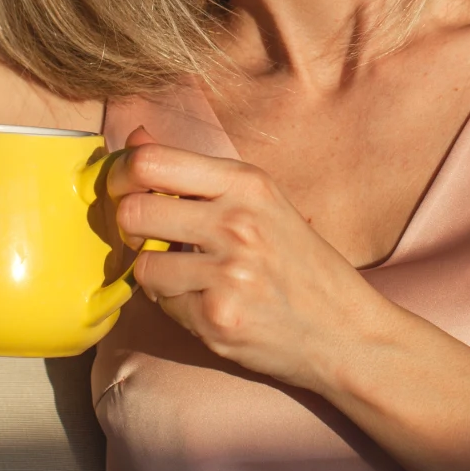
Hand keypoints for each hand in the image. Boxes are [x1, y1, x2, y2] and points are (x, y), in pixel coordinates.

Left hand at [111, 127, 388, 391]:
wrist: (347, 332)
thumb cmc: (300, 263)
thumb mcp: (260, 201)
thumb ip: (195, 172)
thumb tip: (134, 138)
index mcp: (247, 183)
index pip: (152, 161)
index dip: (122, 175)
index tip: (125, 189)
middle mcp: (237, 223)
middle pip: (134, 210)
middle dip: (129, 226)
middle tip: (146, 236)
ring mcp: (227, 273)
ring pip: (142, 264)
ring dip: (155, 272)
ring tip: (188, 275)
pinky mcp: (217, 318)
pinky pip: (163, 304)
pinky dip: (175, 304)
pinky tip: (208, 301)